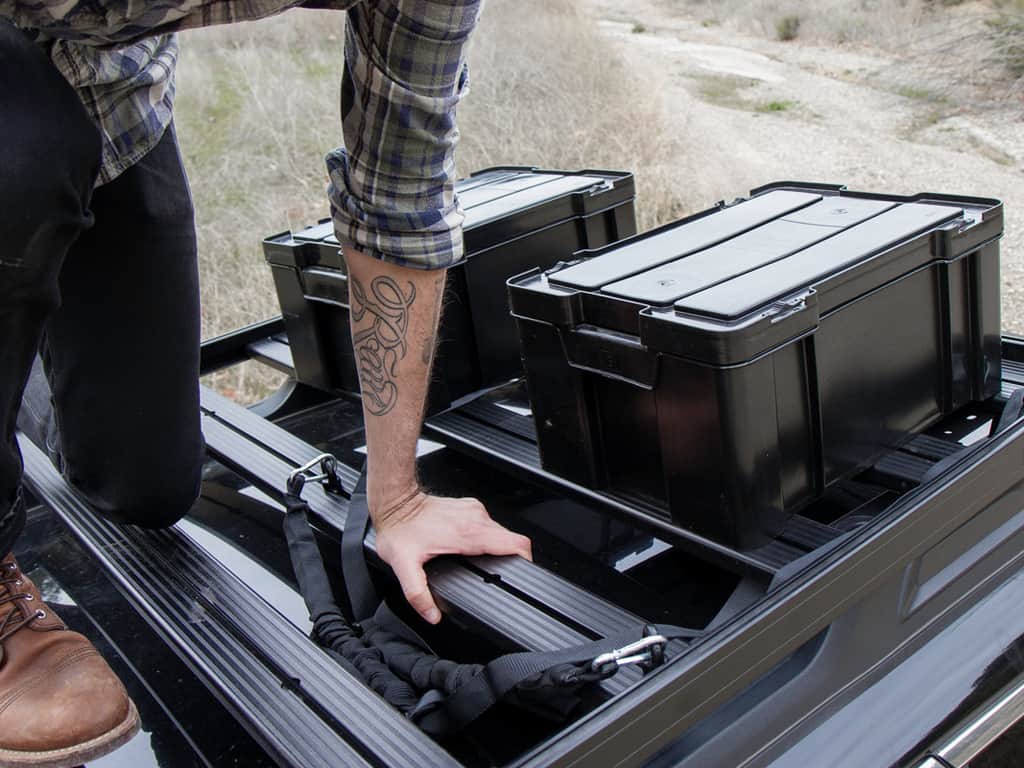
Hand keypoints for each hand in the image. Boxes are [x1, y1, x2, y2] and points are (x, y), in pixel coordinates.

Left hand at [373, 493, 532, 623]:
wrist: (394, 502)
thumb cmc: (399, 529)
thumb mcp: (404, 566)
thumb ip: (418, 594)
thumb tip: (432, 614)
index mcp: (469, 533)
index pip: (516, 543)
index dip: (525, 560)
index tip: (523, 572)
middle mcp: (476, 518)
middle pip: (511, 539)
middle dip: (509, 558)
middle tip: (496, 573)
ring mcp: (474, 510)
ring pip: (500, 531)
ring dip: (496, 547)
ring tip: (481, 562)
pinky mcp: (469, 507)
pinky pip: (488, 524)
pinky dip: (486, 538)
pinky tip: (469, 547)